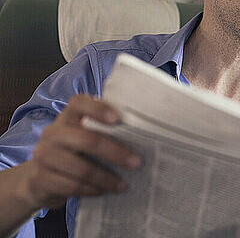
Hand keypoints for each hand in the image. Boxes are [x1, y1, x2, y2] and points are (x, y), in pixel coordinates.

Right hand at [15, 94, 140, 209]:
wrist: (39, 177)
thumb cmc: (74, 152)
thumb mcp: (83, 135)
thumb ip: (104, 130)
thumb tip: (144, 135)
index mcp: (67, 117)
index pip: (79, 103)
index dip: (98, 108)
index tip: (118, 119)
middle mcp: (53, 133)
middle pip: (86, 140)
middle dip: (115, 152)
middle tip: (137, 163)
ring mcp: (43, 155)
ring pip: (80, 168)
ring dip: (106, 178)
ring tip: (123, 185)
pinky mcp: (40, 178)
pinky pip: (71, 186)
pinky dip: (91, 190)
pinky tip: (103, 191)